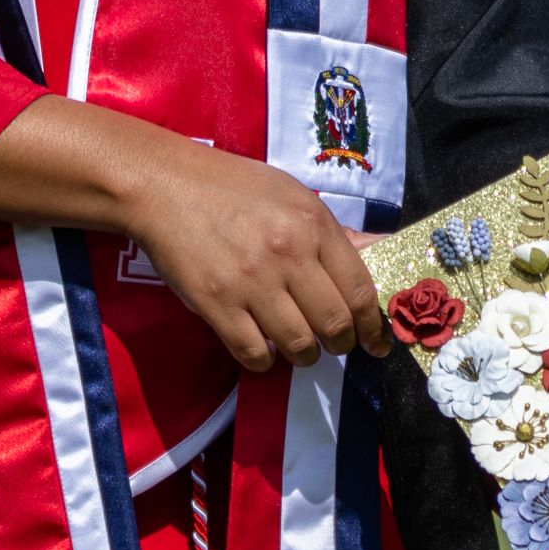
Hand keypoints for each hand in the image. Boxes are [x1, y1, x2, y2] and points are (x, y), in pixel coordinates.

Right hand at [0, 96, 391, 372]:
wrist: (165, 187)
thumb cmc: (235, 188)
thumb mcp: (294, 197)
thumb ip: (337, 233)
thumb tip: (382, 253)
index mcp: (312, 225)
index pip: (359, 290)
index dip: (373, 324)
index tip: (376, 341)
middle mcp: (287, 255)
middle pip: (334, 323)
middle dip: (341, 344)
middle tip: (335, 345)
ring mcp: (250, 282)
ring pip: (298, 345)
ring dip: (305, 356)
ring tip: (300, 348)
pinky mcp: (215, 304)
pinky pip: (254, 353)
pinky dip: (265, 362)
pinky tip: (264, 350)